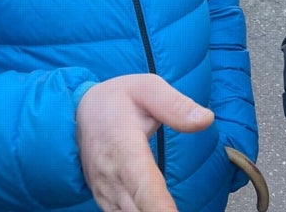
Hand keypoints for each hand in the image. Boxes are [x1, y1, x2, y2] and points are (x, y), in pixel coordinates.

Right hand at [76, 74, 213, 211]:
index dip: (159, 207)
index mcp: (124, 147)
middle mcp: (112, 176)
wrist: (79, 111)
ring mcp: (106, 192)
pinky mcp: (105, 200)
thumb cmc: (118, 100)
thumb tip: (206, 119)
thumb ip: (175, 105)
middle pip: (137, 211)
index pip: (144, 185)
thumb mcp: (147, 87)